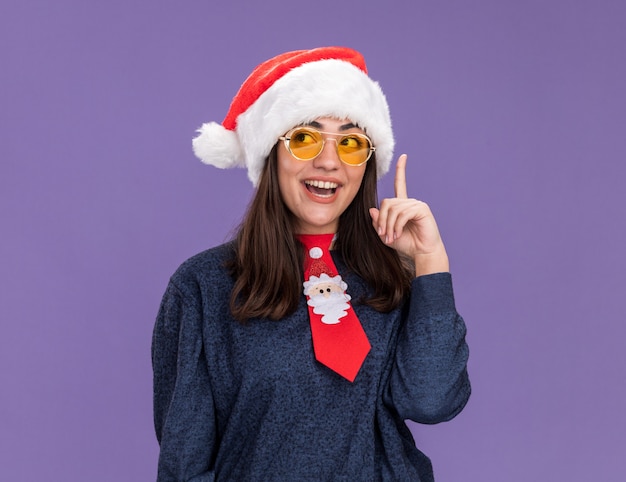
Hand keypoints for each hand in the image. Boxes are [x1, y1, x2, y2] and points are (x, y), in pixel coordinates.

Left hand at [369, 154, 449, 275]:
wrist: (421, 253)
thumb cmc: (406, 244)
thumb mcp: (386, 234)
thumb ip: (378, 222)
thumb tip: (372, 209)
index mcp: (402, 205)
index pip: (400, 184)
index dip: (401, 170)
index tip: (403, 156)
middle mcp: (410, 202)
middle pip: (387, 202)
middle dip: (382, 220)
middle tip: (384, 235)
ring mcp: (417, 204)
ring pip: (393, 209)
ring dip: (389, 226)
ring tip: (391, 237)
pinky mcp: (421, 209)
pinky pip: (402, 214)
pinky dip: (396, 226)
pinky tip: (397, 234)